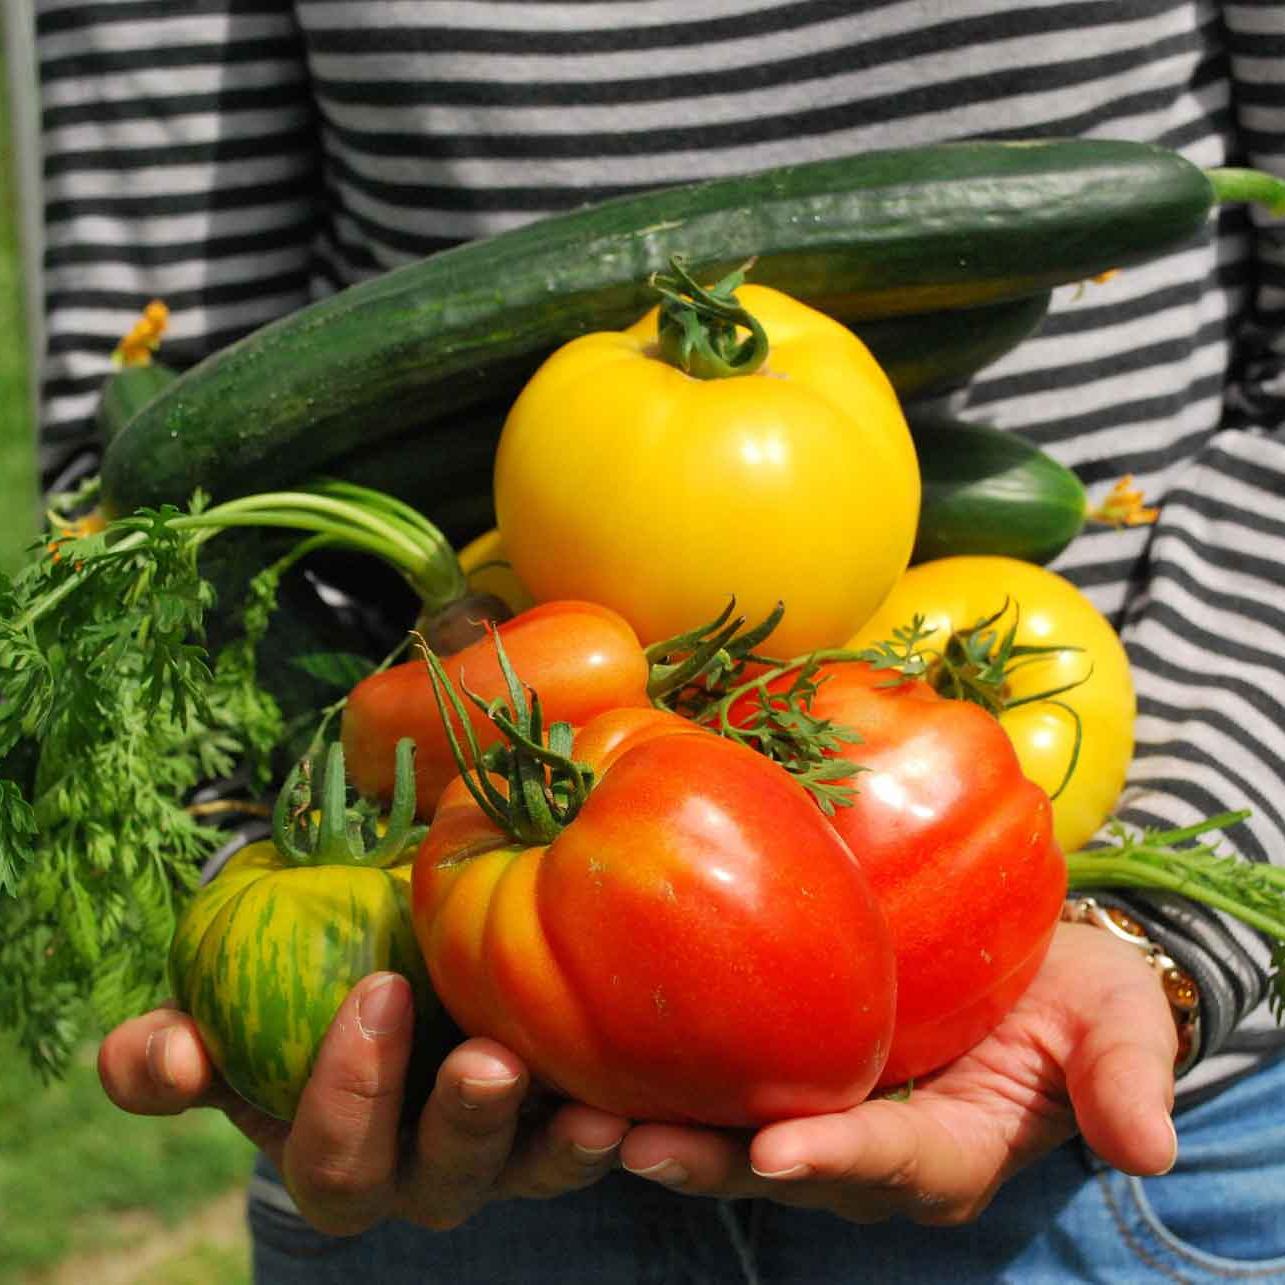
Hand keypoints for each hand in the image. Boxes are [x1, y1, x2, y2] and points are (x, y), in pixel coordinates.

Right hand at [98, 972, 628, 1233]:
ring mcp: (502, 1152)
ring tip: (591, 1108)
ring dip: (556, 1146)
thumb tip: (166, 1057)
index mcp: (338, 1151)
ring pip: (528, 1172)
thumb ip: (172, 1048)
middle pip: (436, 1182)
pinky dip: (618, 1124)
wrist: (389, 966)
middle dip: (459, 1126)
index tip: (376, 992)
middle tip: (485, 1060)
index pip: (332, 1160)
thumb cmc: (297, 990)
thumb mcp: (227, 1013)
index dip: (346, 1095)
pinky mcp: (565, 1117)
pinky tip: (641, 1096)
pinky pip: (595, 1138)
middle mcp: (421, 1171)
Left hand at [617, 921, 1178, 1224]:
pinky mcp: (778, 1062)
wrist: (1024, 958)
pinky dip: (656, 1074)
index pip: (892, 1162)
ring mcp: (816, 1108)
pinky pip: (715, 1078)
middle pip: (781, 1167)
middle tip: (628, 1144)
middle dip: (708, 1163)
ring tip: (579, 1113)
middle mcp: (867, 1149)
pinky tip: (591, 1045)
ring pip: (728, 1135)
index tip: (780, 1153)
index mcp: (949, 1149)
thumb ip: (1124, 1076)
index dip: (839, 1159)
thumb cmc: (1074, 991)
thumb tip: (1150, 1147)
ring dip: (657, 1129)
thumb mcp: (1117, 1020)